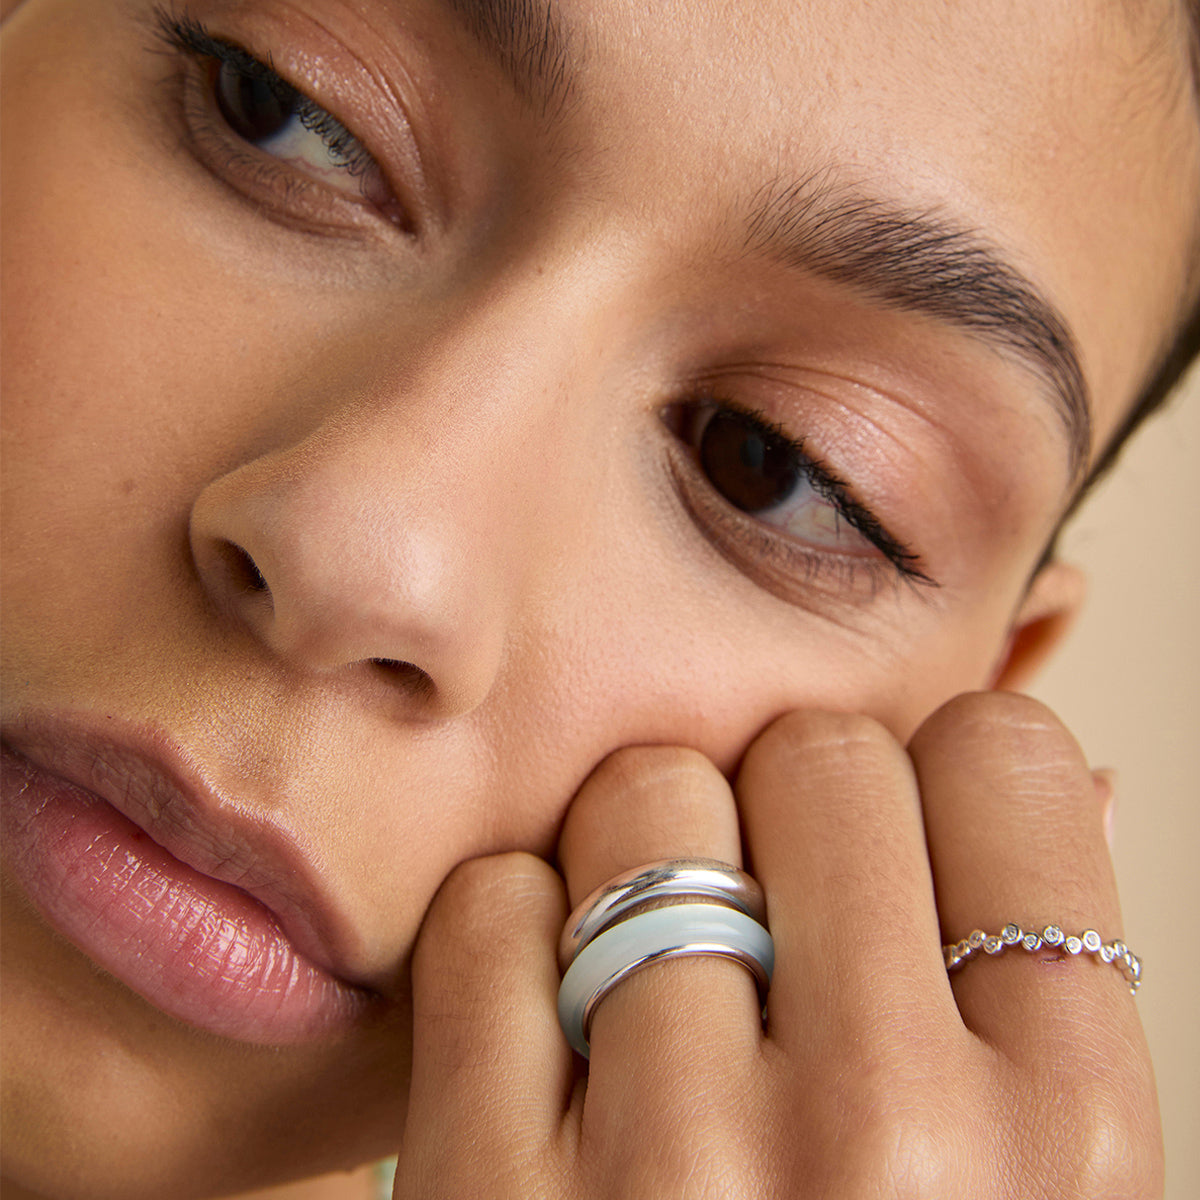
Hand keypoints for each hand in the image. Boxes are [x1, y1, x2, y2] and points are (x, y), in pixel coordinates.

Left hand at [393, 693, 1160, 1197]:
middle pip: (816, 752)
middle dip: (787, 800)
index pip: (999, 758)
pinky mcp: (493, 1195)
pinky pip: (494, 904)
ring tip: (657, 974)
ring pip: (646, 797)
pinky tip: (549, 1026)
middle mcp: (893, 1144)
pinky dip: (510, 933)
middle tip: (768, 907)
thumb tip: (1057, 773)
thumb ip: (1038, 993)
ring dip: (640, 855)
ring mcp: (681, 1171)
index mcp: (1067, 1140)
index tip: (898, 835)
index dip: (938, 776)